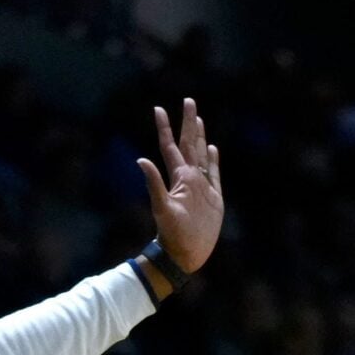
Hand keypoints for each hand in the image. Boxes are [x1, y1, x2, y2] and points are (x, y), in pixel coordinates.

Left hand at [140, 98, 223, 272]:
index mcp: (178, 178)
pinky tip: (212, 149)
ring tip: (199, 119)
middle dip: (188, 123)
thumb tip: (140, 160)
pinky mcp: (214, 199)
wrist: (186, 254)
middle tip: (189, 100)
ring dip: (200, 138)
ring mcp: (202, 187)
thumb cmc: (172, 234)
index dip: (165, 128)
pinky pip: (214, 175)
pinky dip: (212, 161)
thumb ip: (153, 184)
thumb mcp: (162, 208)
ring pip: (201, 155)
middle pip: (189, 144)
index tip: (159, 108)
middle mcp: (189, 178)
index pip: (170, 147)